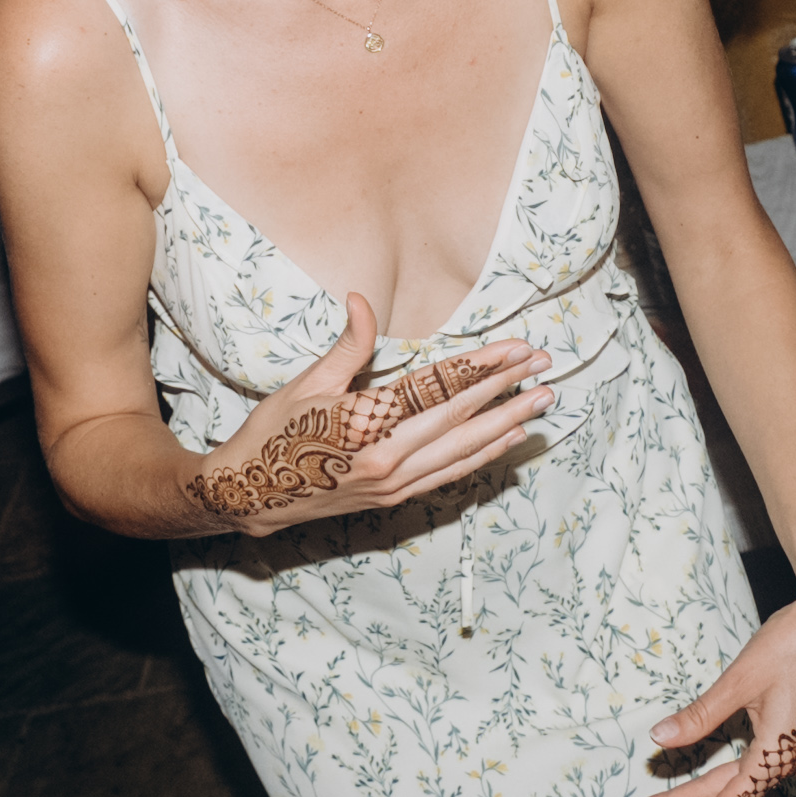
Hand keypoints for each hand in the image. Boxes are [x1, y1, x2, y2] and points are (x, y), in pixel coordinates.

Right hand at [187, 293, 543, 534]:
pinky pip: (450, 474)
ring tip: (542, 402)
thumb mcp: (306, 385)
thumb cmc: (273, 434)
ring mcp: (393, 482)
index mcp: (364, 423)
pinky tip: (507, 439)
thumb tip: (360, 299)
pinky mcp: (394, 497)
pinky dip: (482, 455)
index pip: (437, 388)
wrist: (250, 495)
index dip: (481, 367)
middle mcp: (386, 457)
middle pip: (460, 418)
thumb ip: (346, 346)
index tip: (516, 349)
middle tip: (545, 368)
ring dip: (507, 424)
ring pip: (464, 450)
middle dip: (507, 391)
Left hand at [630, 570, 795, 796]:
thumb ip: (701, 716)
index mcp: (776, 755)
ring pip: (734, 785)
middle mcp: (785, 761)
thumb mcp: (740, 680)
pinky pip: (747, 769)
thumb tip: (660, 739)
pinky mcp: (787, 736)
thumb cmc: (794, 645)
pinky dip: (718, 779)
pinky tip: (697, 782)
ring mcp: (788, 750)